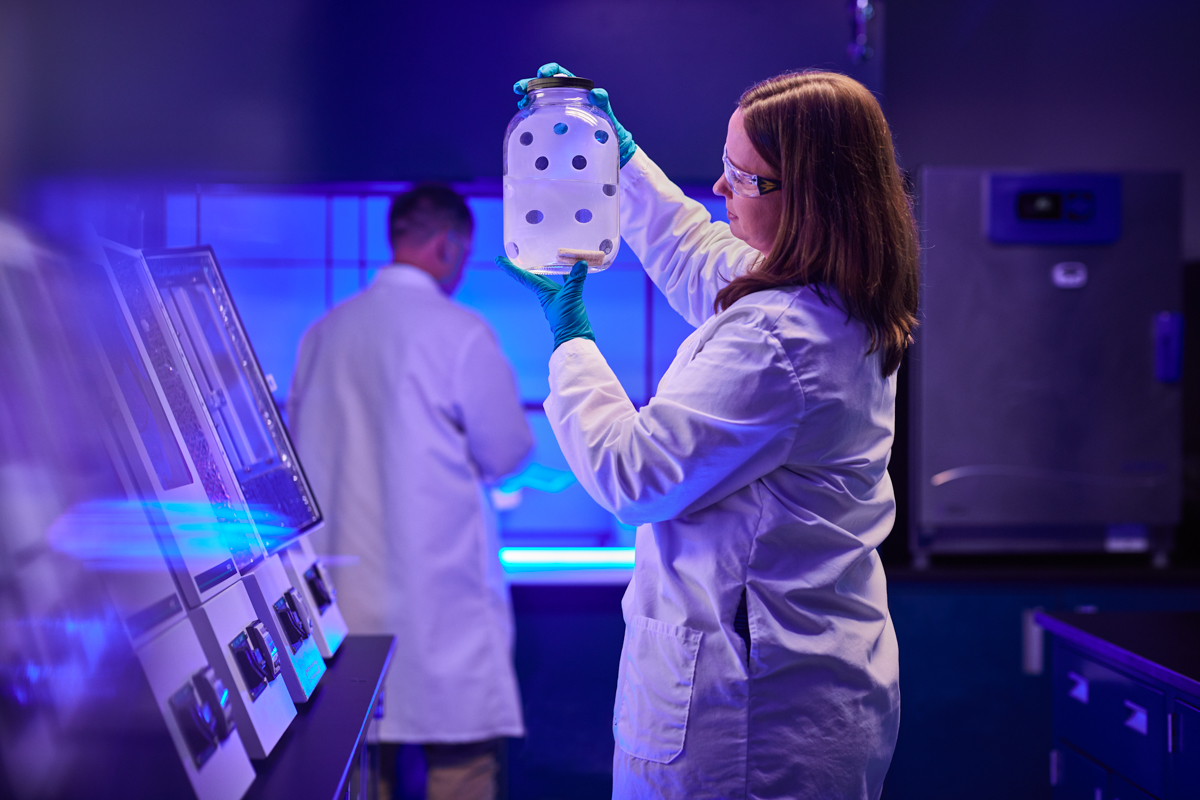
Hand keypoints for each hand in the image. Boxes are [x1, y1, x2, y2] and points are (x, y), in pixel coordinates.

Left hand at [495, 257, 594, 350]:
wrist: (575, 339)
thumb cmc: (568, 322)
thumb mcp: (571, 298)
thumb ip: (575, 280)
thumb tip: (581, 263)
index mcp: (543, 292)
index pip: (524, 276)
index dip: (510, 268)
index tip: (497, 259)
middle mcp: (547, 293)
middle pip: (535, 275)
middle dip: (526, 264)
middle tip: (518, 253)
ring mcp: (557, 297)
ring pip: (551, 277)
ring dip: (549, 266)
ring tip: (548, 254)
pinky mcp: (568, 300)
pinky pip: (567, 282)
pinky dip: (570, 275)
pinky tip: (574, 268)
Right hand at [513, 62, 637, 167]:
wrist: (604, 145)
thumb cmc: (607, 125)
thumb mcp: (605, 112)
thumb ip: (602, 101)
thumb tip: (598, 92)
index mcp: (575, 89)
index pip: (560, 74)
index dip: (549, 71)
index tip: (542, 73)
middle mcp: (564, 98)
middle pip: (543, 86)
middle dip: (530, 84)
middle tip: (520, 87)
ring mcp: (557, 112)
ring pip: (538, 100)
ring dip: (526, 98)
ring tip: (520, 101)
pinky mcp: (552, 125)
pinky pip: (540, 117)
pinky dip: (531, 114)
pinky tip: (525, 115)